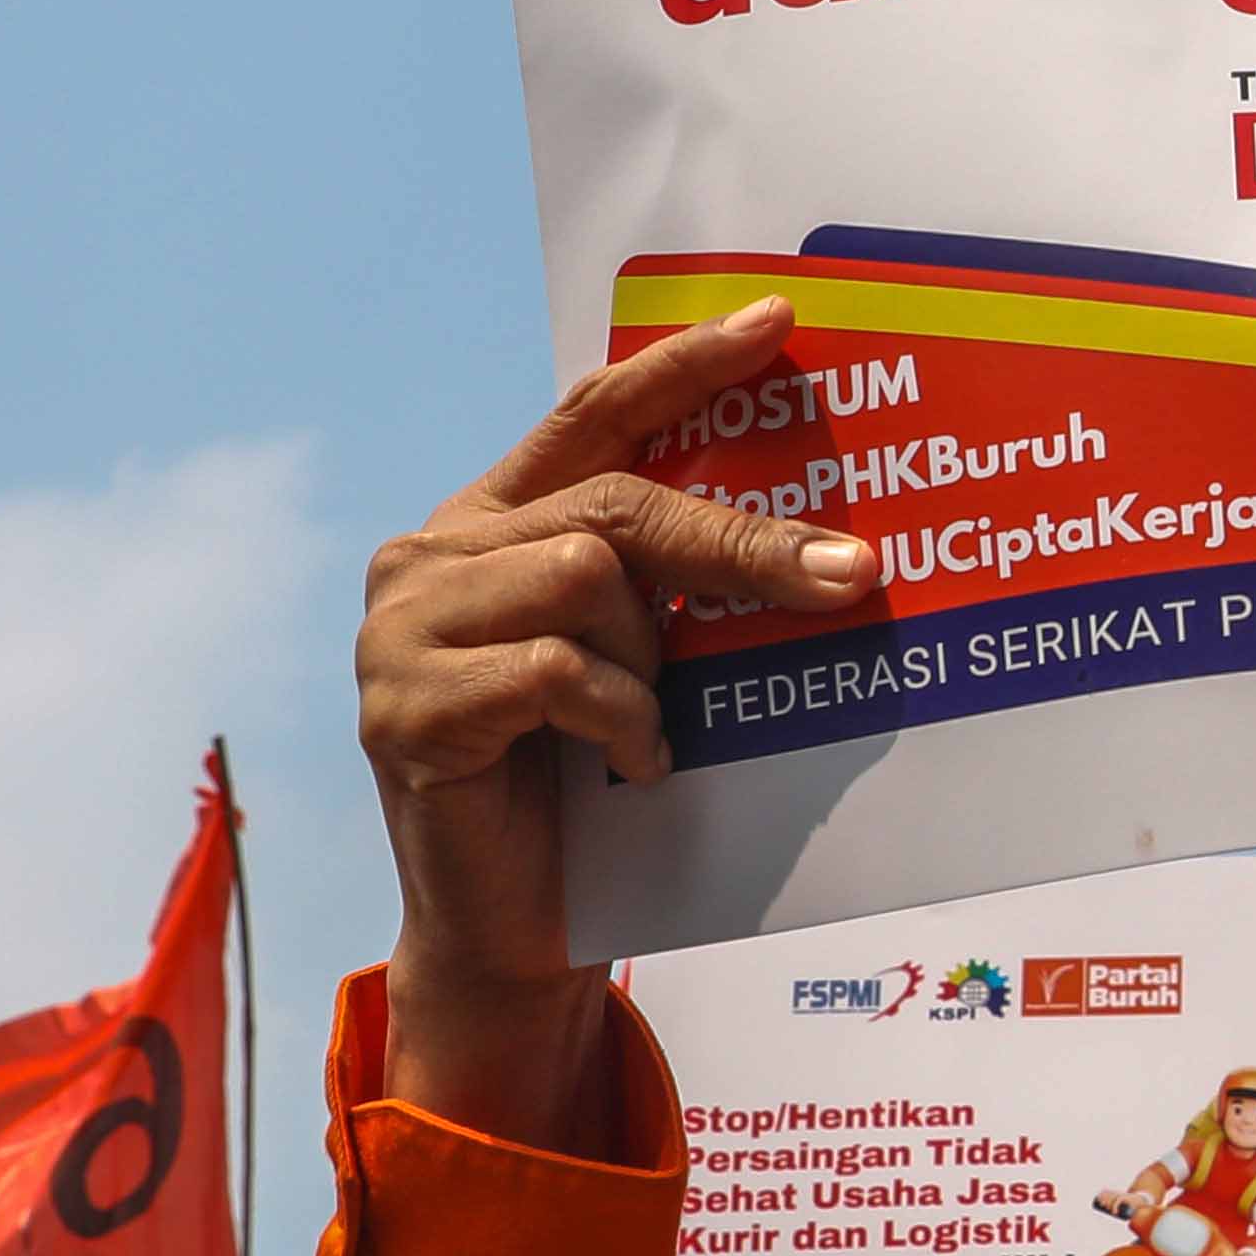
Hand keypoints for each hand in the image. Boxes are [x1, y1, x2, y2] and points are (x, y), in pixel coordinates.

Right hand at [362, 298, 880, 1141]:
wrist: (514, 935)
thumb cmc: (592, 796)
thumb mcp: (640, 662)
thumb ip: (670, 583)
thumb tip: (827, 538)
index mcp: (489, 525)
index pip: (588, 413)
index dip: (680, 365)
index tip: (775, 319)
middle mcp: (430, 557)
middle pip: (611, 500)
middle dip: (742, 538)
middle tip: (854, 572)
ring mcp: (402, 629)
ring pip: (584, 575)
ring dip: (651, 661)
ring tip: (652, 728)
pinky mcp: (403, 707)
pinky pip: (556, 669)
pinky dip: (617, 718)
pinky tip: (628, 765)